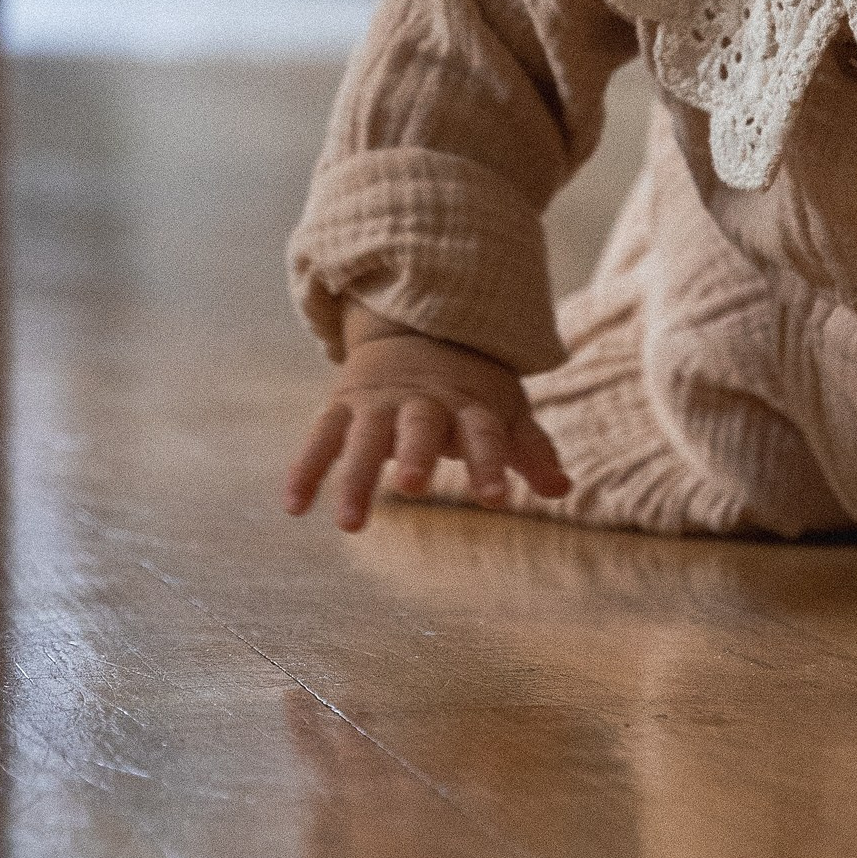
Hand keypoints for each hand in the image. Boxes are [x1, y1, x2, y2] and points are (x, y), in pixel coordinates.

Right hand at [283, 318, 569, 532]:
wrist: (416, 331)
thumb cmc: (470, 388)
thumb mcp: (505, 411)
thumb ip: (529, 451)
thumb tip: (563, 489)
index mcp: (469, 404)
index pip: (485, 433)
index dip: (490, 464)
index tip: (496, 499)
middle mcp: (424, 402)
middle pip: (421, 426)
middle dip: (418, 454)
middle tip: (416, 488)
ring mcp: (380, 403)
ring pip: (366, 438)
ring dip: (357, 478)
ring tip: (350, 525)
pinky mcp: (344, 407)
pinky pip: (321, 438)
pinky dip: (306, 469)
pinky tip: (294, 507)